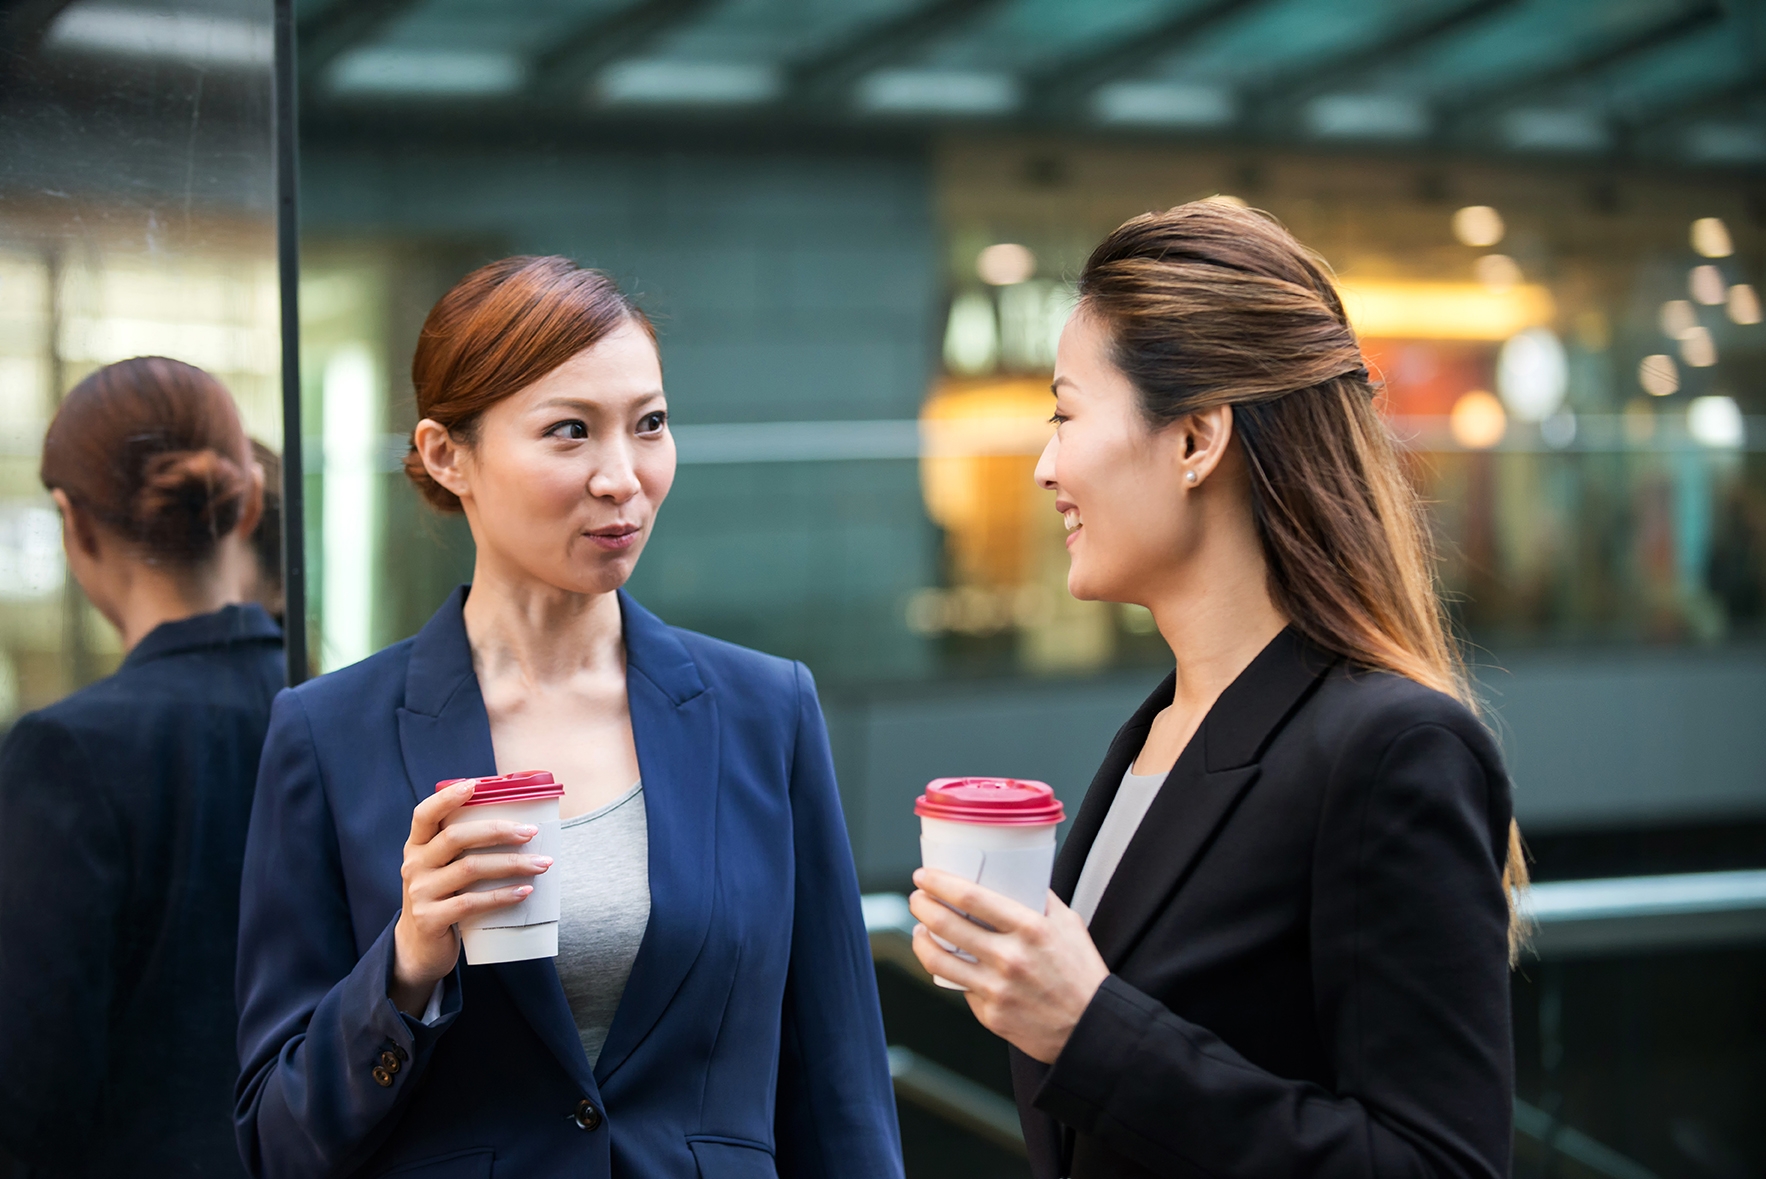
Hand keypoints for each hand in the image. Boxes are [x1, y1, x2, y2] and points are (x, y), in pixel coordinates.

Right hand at [389, 780, 551, 1014]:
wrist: (418, 948)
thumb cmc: (443, 897)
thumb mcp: (441, 869)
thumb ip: (462, 848)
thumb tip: (518, 822)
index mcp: (416, 846)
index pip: (424, 814)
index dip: (446, 798)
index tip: (474, 784)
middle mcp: (414, 865)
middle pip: (456, 838)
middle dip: (498, 831)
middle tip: (531, 832)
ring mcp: (420, 893)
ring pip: (470, 869)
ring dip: (511, 864)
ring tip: (542, 864)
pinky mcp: (431, 919)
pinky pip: (472, 903)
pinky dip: (502, 895)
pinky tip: (525, 891)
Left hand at [908, 868, 1109, 1063]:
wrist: (1091, 1028)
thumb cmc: (1081, 973)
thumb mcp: (1069, 924)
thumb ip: (1040, 899)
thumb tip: (1014, 876)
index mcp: (1030, 929)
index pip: (971, 898)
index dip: (939, 883)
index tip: (924, 875)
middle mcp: (1010, 958)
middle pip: (946, 925)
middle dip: (921, 906)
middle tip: (917, 898)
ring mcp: (996, 989)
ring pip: (939, 960)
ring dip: (920, 940)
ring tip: (919, 930)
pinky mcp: (990, 1015)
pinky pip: (960, 988)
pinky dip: (951, 972)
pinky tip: (949, 962)